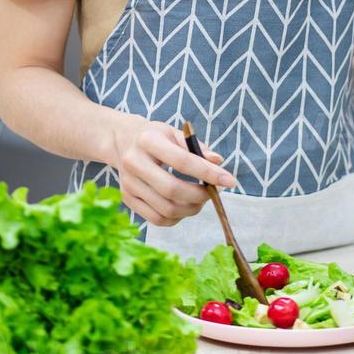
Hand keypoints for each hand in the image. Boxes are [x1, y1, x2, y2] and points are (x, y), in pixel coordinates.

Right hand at [109, 117, 235, 226]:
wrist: (122, 141)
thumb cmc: (155, 137)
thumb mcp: (175, 133)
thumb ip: (198, 147)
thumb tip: (218, 162)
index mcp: (148, 141)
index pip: (183, 161)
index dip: (209, 173)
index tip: (230, 181)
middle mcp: (134, 163)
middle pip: (172, 189)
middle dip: (200, 196)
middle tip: (212, 192)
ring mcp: (128, 183)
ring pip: (166, 209)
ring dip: (191, 209)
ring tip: (200, 200)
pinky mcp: (127, 199)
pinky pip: (157, 219)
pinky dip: (177, 218)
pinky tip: (184, 207)